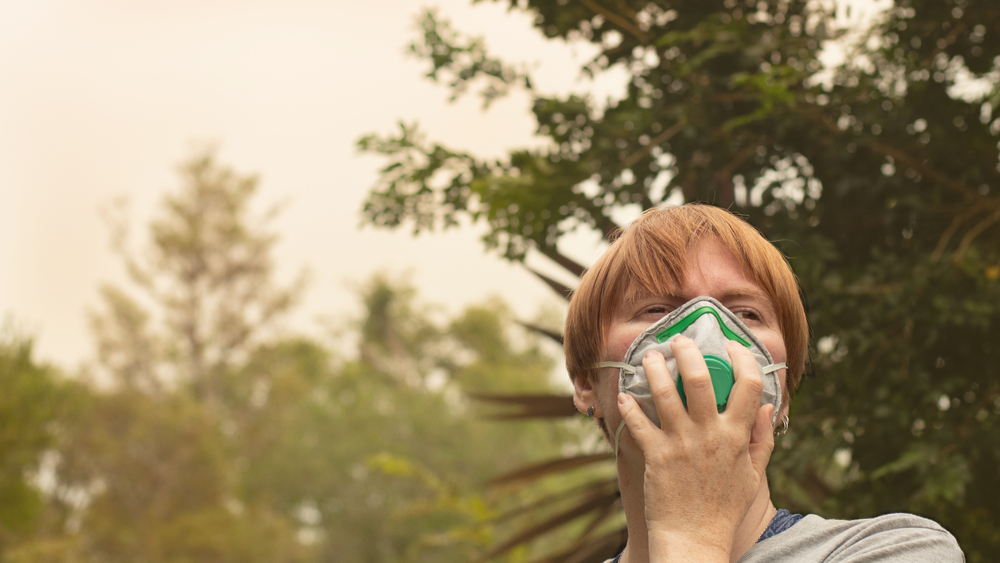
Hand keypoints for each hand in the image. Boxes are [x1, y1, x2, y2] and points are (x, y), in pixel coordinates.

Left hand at [617, 336, 774, 560]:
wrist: (695, 540)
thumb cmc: (724, 509)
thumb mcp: (753, 475)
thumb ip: (761, 439)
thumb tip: (769, 408)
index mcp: (736, 437)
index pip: (749, 386)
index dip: (743, 359)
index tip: (731, 346)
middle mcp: (710, 435)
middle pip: (701, 379)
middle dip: (688, 352)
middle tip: (678, 341)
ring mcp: (681, 444)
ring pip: (665, 394)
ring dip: (653, 370)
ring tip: (648, 357)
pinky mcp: (656, 456)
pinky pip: (639, 424)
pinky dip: (629, 407)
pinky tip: (625, 396)